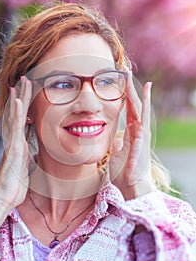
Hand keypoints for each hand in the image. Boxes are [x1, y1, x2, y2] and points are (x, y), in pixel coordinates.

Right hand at [0, 76, 31, 236]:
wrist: (6, 197)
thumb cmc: (15, 184)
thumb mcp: (25, 166)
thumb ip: (27, 154)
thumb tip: (32, 149)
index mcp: (17, 142)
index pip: (22, 119)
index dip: (24, 104)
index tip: (28, 90)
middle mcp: (13, 139)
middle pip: (17, 113)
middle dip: (21, 95)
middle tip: (25, 78)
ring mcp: (12, 143)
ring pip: (16, 116)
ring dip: (19, 98)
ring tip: (21, 82)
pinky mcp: (13, 148)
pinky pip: (15, 128)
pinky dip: (16, 113)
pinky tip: (18, 100)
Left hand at [109, 72, 155, 199]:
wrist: (130, 189)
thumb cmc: (123, 173)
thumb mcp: (116, 153)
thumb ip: (117, 143)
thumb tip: (115, 138)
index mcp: (132, 132)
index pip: (130, 109)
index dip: (126, 94)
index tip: (123, 80)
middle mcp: (139, 132)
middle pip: (136, 106)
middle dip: (131, 89)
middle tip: (127, 71)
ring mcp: (142, 138)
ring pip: (142, 112)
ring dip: (140, 97)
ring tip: (139, 81)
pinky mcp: (141, 146)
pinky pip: (142, 127)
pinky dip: (144, 115)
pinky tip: (144, 102)